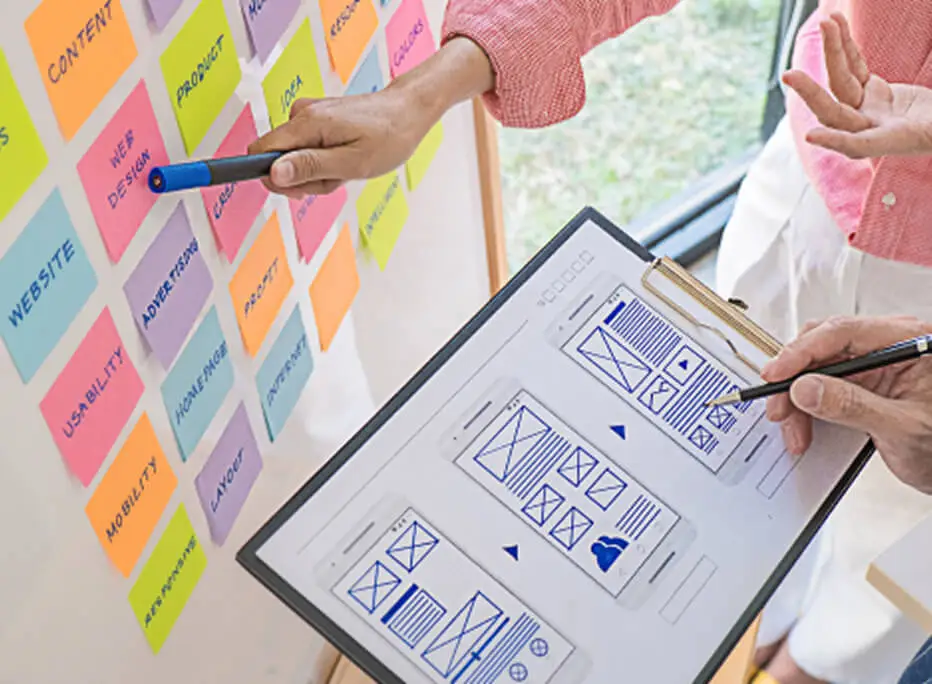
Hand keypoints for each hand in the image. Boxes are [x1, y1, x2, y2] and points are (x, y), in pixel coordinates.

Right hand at [247, 37, 494, 198]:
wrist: (408, 111)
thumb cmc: (388, 137)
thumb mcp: (351, 163)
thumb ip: (310, 168)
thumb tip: (273, 174)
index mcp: (306, 123)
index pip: (260, 152)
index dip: (271, 177)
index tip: (296, 190)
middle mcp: (301, 114)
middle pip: (277, 160)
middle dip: (304, 179)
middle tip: (336, 179)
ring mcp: (308, 116)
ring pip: (294, 159)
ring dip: (319, 174)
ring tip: (348, 168)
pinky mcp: (316, 120)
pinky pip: (307, 151)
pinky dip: (325, 162)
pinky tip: (347, 160)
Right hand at [763, 316, 931, 494]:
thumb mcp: (903, 428)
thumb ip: (853, 406)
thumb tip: (806, 388)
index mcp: (908, 341)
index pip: (842, 332)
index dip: (801, 352)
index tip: (776, 375)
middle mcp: (888, 346)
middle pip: (822, 346)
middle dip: (794, 379)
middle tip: (779, 406)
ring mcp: (873, 363)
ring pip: (816, 367)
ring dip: (797, 398)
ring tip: (793, 427)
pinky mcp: (861, 381)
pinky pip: (821, 383)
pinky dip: (806, 405)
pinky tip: (804, 423)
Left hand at [782, 12, 931, 158]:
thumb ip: (927, 130)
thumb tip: (905, 124)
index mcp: (885, 141)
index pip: (856, 144)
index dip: (835, 141)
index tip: (811, 136)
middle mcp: (867, 127)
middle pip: (834, 110)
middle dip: (812, 93)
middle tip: (789, 75)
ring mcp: (865, 107)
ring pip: (841, 81)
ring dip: (833, 52)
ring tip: (827, 23)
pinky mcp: (869, 91)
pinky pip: (853, 67)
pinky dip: (845, 47)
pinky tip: (836, 25)